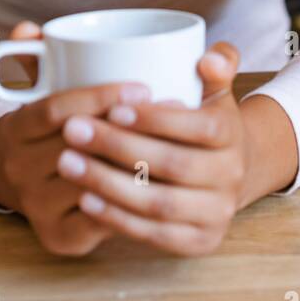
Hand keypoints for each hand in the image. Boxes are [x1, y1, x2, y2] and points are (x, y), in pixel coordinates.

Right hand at [0, 21, 153, 256]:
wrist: (24, 177)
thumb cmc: (47, 124)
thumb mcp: (39, 86)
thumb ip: (38, 53)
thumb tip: (27, 28)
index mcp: (15, 128)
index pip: (56, 109)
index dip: (100, 97)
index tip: (142, 86)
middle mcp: (18, 169)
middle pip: (78, 147)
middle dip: (129, 128)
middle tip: (176, 107)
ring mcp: (36, 206)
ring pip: (92, 183)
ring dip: (137, 162)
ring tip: (179, 140)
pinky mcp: (58, 238)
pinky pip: (99, 220)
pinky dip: (131, 200)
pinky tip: (161, 180)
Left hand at [53, 40, 248, 255]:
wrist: (225, 173)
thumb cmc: (204, 123)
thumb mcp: (215, 90)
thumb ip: (218, 63)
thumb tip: (207, 58)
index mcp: (232, 133)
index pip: (198, 126)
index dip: (156, 119)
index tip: (112, 108)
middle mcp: (231, 176)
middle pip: (174, 165)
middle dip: (118, 147)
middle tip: (73, 130)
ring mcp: (217, 213)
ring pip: (160, 203)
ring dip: (109, 184)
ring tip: (67, 162)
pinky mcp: (200, 242)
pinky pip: (155, 235)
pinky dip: (118, 219)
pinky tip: (86, 200)